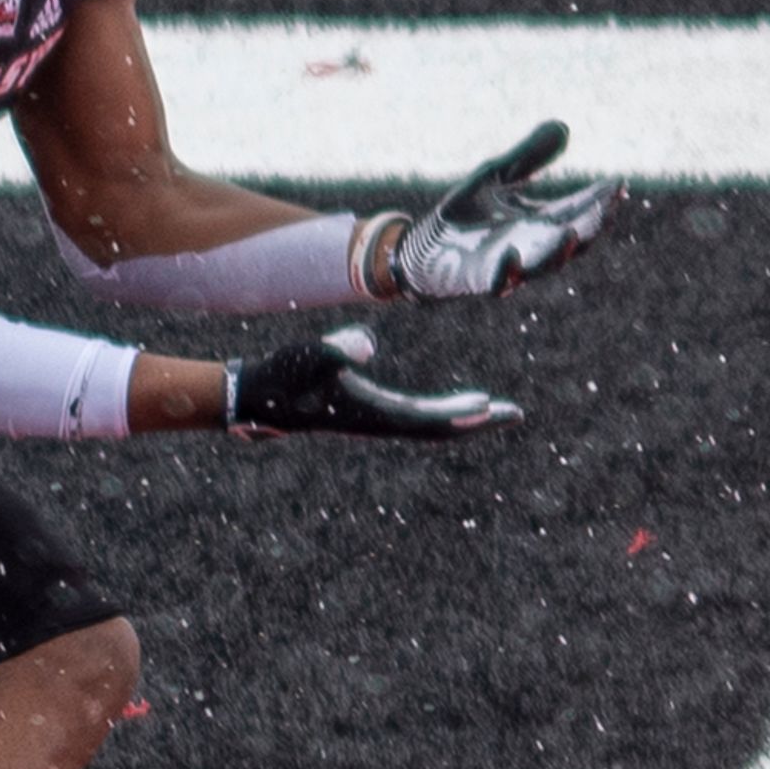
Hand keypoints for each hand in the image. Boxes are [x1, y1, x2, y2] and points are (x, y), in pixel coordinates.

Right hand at [227, 328, 516, 441]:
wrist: (254, 397)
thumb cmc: (280, 374)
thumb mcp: (307, 355)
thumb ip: (336, 347)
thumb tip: (367, 341)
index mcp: (370, 413)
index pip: (425, 419)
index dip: (458, 415)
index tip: (490, 409)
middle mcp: (379, 421)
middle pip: (438, 426)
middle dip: (476, 420)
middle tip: (515, 413)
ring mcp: (375, 418)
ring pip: (429, 423)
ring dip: (464, 417)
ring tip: (497, 408)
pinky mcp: (369, 410)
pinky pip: (417, 416)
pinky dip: (444, 411)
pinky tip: (463, 404)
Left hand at [390, 122, 615, 299]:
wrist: (424, 248)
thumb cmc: (463, 214)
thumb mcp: (495, 175)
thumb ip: (528, 156)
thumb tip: (563, 126)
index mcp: (542, 222)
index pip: (579, 209)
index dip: (600, 198)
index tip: (618, 182)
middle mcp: (534, 246)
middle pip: (574, 238)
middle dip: (592, 224)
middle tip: (609, 205)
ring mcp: (512, 265)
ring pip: (545, 265)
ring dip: (559, 252)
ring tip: (572, 233)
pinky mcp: (484, 278)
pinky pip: (500, 281)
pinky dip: (508, 272)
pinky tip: (512, 255)